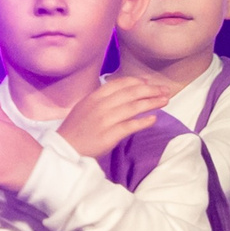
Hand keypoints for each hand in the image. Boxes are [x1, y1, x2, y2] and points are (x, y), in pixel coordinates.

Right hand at [58, 75, 172, 161]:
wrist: (64, 149)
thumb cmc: (76, 130)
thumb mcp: (85, 107)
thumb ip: (102, 99)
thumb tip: (123, 93)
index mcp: (94, 97)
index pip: (119, 84)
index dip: (137, 81)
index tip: (149, 82)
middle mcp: (100, 106)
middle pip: (130, 93)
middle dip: (150, 90)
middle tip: (165, 90)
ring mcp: (104, 120)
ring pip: (133, 107)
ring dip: (151, 103)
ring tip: (165, 101)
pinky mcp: (108, 136)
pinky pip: (130, 126)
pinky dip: (143, 121)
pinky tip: (154, 119)